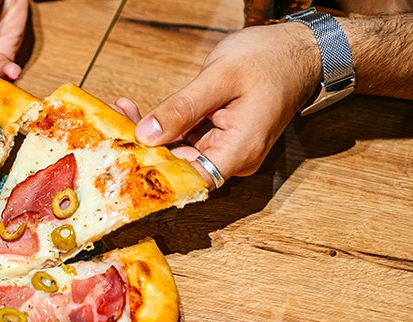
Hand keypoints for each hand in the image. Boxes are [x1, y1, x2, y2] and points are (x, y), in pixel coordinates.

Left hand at [131, 22, 319, 182]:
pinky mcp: (217, 138)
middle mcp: (232, 158)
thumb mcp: (220, 77)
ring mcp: (224, 149)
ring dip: (148, 135)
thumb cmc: (269, 60)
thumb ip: (182, 108)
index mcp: (238, 151)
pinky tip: (136, 113)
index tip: (123, 156)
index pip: (189, 178)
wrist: (299, 51)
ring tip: (120, 113)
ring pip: (176, 151)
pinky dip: (162, 127)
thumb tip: (146, 134)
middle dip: (142, 147)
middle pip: (178, 165)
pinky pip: (183, 139)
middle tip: (114, 123)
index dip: (154, 171)